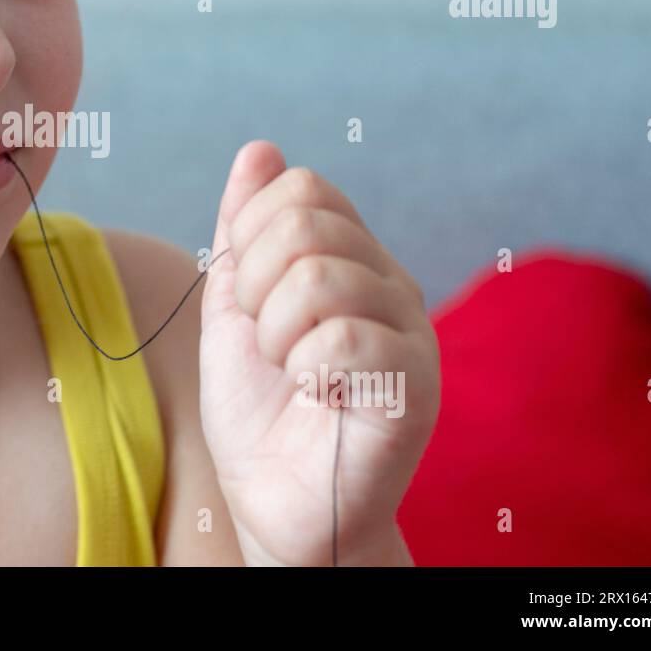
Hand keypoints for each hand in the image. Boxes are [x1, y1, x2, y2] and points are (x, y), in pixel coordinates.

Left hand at [198, 140, 439, 565]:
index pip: (304, 188)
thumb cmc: (260, 409)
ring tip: (291, 370)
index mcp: (351, 259)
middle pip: (309, 220)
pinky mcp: (416, 385)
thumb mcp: (235, 307)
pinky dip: (306, 366)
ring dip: (276, 332)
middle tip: (267, 340)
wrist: (275, 501)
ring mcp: (410, 331)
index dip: (252, 235)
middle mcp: (389, 284)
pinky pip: (344, 337)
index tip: (249, 298)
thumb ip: (245, 230)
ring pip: (320, 276)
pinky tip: (318, 393)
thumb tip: (261, 148)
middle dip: (256, 283)